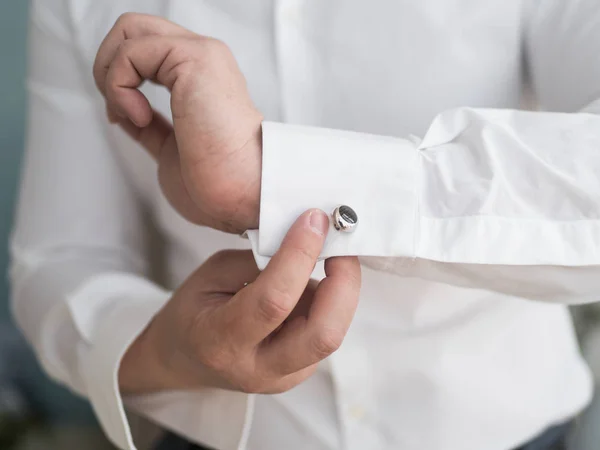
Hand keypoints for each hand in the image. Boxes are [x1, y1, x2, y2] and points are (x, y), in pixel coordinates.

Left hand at [93, 13, 261, 232]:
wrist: (244, 193)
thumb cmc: (219, 183)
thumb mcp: (170, 148)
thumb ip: (151, 124)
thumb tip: (121, 109)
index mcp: (201, 77)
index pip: (147, 48)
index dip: (120, 77)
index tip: (123, 118)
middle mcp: (203, 58)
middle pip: (134, 28)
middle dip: (107, 64)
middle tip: (116, 106)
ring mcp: (202, 54)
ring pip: (129, 30)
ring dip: (110, 74)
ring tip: (128, 112)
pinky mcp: (195, 58)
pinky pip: (132, 51)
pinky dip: (119, 85)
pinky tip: (138, 115)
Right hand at [119, 210, 360, 393]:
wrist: (185, 359)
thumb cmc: (195, 312)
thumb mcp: (212, 274)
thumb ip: (257, 261)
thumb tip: (304, 239)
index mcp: (221, 342)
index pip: (274, 301)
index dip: (300, 256)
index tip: (314, 221)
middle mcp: (257, 369)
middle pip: (322, 334)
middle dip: (344, 283)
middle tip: (341, 247)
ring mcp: (283, 378)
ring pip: (331, 332)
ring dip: (337, 291)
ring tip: (322, 263)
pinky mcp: (300, 374)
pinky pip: (326, 332)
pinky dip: (328, 303)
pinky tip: (309, 287)